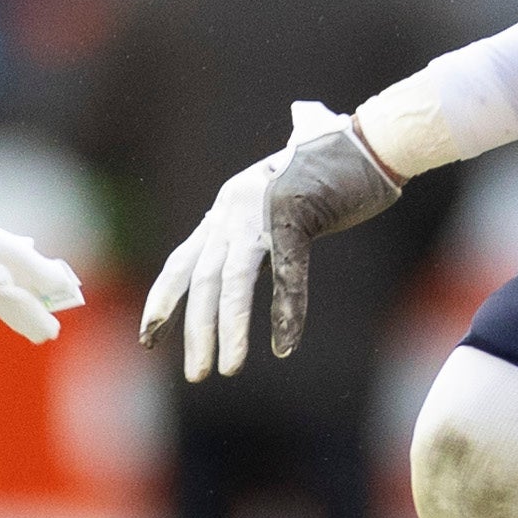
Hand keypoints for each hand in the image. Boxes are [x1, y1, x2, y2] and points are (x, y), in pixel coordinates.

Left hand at [138, 99, 403, 380]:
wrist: (368, 143)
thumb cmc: (329, 178)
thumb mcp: (276, 206)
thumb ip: (255, 235)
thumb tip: (239, 271)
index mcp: (226, 209)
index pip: (182, 262)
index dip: (164, 300)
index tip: (149, 337)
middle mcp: (233, 208)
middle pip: (202, 279)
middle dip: (196, 330)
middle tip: (196, 374)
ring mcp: (262, 209)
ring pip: (232, 279)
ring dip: (227, 329)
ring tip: (227, 368)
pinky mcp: (297, 212)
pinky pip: (287, 273)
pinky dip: (286, 312)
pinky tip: (284, 345)